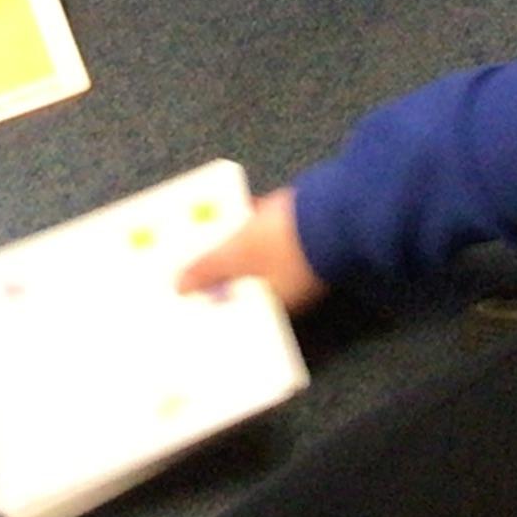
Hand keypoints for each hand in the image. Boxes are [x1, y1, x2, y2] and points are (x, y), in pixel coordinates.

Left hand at [179, 188, 326, 312]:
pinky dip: (253, 226)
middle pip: (244, 282)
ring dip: (234, 246)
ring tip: (206, 233)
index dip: (210, 298)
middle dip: (218, 269)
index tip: (185, 290)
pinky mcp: (304, 235)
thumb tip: (180, 285)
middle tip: (188, 260)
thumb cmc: (288, 241)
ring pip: (256, 257)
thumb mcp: (239, 253)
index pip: (236, 308)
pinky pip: (270, 235)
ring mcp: (298, 261)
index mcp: (274, 304)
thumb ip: (209, 268)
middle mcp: (288, 288)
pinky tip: (236, 211)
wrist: (336, 208)